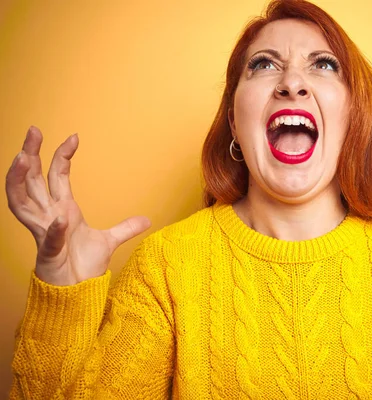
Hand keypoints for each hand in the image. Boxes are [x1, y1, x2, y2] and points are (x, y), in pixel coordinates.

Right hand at [5, 126, 150, 285]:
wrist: (77, 293)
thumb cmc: (83, 266)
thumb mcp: (109, 241)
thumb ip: (125, 228)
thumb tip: (146, 219)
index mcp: (62, 210)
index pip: (56, 176)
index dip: (61, 155)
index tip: (74, 137)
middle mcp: (48, 217)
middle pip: (31, 181)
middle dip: (29, 155)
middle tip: (32, 130)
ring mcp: (45, 234)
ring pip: (21, 203)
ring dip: (19, 180)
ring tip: (22, 158)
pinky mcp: (49, 254)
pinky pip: (49, 239)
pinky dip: (55, 229)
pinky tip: (61, 218)